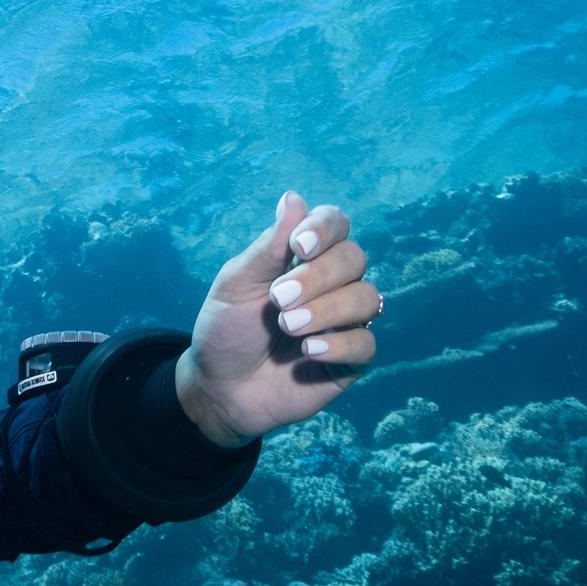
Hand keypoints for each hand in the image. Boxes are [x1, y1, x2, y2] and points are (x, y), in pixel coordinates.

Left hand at [176, 193, 377, 449]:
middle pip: (354, 259)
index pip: (335, 224)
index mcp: (304, 257)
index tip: (297, 246)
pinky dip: (340, 343)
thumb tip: (293, 197)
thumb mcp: (237, 284)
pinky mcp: (350, 360)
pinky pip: (366, 343)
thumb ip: (269, 247)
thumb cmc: (226, 329)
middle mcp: (332, 284)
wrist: (219, 388)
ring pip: (367, 298)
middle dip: (317, 276)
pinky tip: (309, 350)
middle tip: (278, 299)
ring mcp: (345, 321)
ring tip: (288, 326)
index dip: (324, 228)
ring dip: (327, 309)